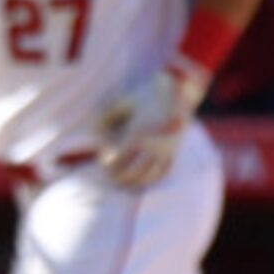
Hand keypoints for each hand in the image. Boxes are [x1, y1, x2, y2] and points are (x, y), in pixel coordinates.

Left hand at [93, 63, 207, 189]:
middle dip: (119, 178)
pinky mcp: (173, 152)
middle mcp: (153, 145)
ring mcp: (165, 150)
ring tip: (124, 181)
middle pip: (133, 173)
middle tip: (110, 176)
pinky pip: (162, 173)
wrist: (178, 91)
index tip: (102, 161)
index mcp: (138, 134)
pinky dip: (151, 179)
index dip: (108, 166)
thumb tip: (95, 132)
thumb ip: (107, 118)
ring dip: (134, 182)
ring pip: (148, 177)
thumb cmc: (147, 96)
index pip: (120, 161)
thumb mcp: (123, 103)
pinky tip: (142, 179)